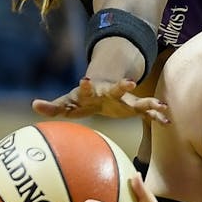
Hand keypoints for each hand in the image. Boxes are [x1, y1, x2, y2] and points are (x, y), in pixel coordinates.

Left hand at [33, 77, 169, 122]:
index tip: (85, 79)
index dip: (86, 85)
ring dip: (148, 102)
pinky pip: (147, 113)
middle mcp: (110, 93)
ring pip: (137, 100)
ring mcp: (124, 99)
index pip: (87, 88)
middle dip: (123, 86)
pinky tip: (168, 121)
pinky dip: (157, 116)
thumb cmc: (82, 99)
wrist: (103, 91)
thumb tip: (34, 104)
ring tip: (161, 105)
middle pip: (117, 89)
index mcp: (92, 92)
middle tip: (130, 82)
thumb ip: (53, 106)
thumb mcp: (67, 102)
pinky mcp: (133, 107)